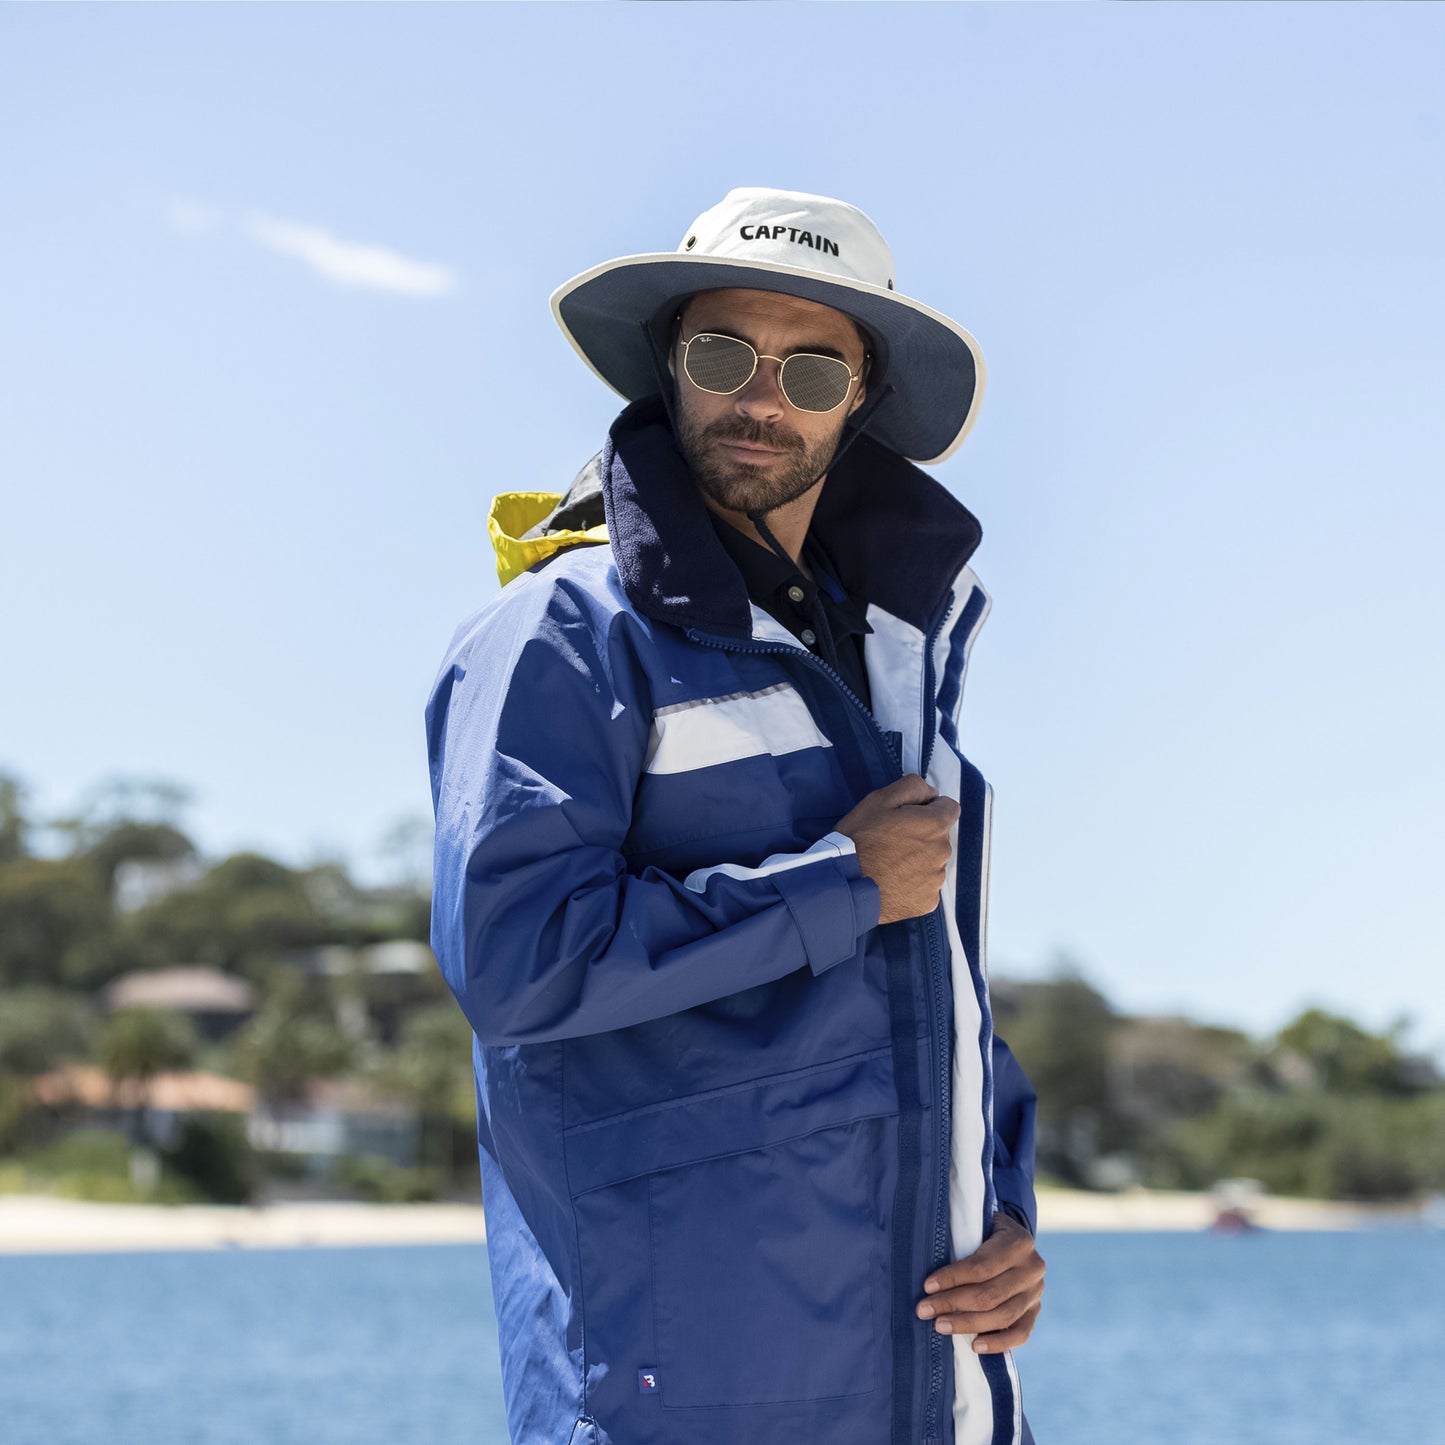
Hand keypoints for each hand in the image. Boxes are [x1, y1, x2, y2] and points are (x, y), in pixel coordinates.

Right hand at [835, 775, 959, 923]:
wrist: (844, 886)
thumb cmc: (859, 839)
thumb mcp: (879, 800)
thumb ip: (913, 787)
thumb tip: (931, 793)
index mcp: (934, 825)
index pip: (950, 808)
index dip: (930, 808)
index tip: (909, 816)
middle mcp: (942, 853)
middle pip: (940, 837)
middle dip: (922, 835)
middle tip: (891, 841)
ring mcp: (935, 881)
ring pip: (932, 863)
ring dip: (917, 860)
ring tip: (888, 864)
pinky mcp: (926, 903)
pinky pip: (925, 887)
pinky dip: (912, 884)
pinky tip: (891, 883)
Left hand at [915, 1211, 1044, 1352]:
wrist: (1016, 1241)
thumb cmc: (987, 1232)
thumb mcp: (980, 1226)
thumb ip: (964, 1242)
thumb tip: (931, 1276)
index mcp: (1018, 1242)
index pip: (982, 1266)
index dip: (953, 1278)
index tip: (927, 1286)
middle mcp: (1032, 1268)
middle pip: (989, 1294)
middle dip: (952, 1303)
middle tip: (925, 1310)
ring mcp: (1036, 1292)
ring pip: (1002, 1315)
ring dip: (968, 1324)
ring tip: (940, 1326)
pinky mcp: (1035, 1311)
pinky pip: (1021, 1333)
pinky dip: (998, 1343)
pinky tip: (975, 1346)